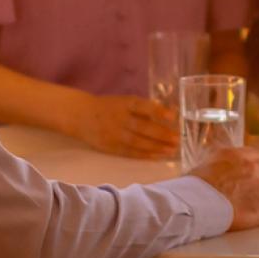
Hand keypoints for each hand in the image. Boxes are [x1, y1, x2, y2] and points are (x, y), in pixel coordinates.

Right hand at [59, 92, 177, 158]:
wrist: (81, 115)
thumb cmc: (109, 107)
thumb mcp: (125, 101)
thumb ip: (144, 108)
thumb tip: (171, 115)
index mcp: (125, 103)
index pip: (143, 106)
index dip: (158, 111)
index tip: (173, 116)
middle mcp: (120, 118)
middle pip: (142, 127)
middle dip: (162, 134)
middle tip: (177, 139)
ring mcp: (115, 134)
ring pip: (138, 142)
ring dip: (156, 147)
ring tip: (171, 150)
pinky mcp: (111, 146)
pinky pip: (130, 152)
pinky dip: (144, 155)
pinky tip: (157, 156)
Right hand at [190, 146, 258, 230]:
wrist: (194, 205)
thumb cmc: (191, 190)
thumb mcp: (203, 166)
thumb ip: (217, 164)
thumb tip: (215, 169)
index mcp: (237, 155)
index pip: (255, 158)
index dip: (250, 170)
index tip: (244, 180)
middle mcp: (253, 167)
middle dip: (256, 186)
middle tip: (243, 199)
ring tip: (249, 212)